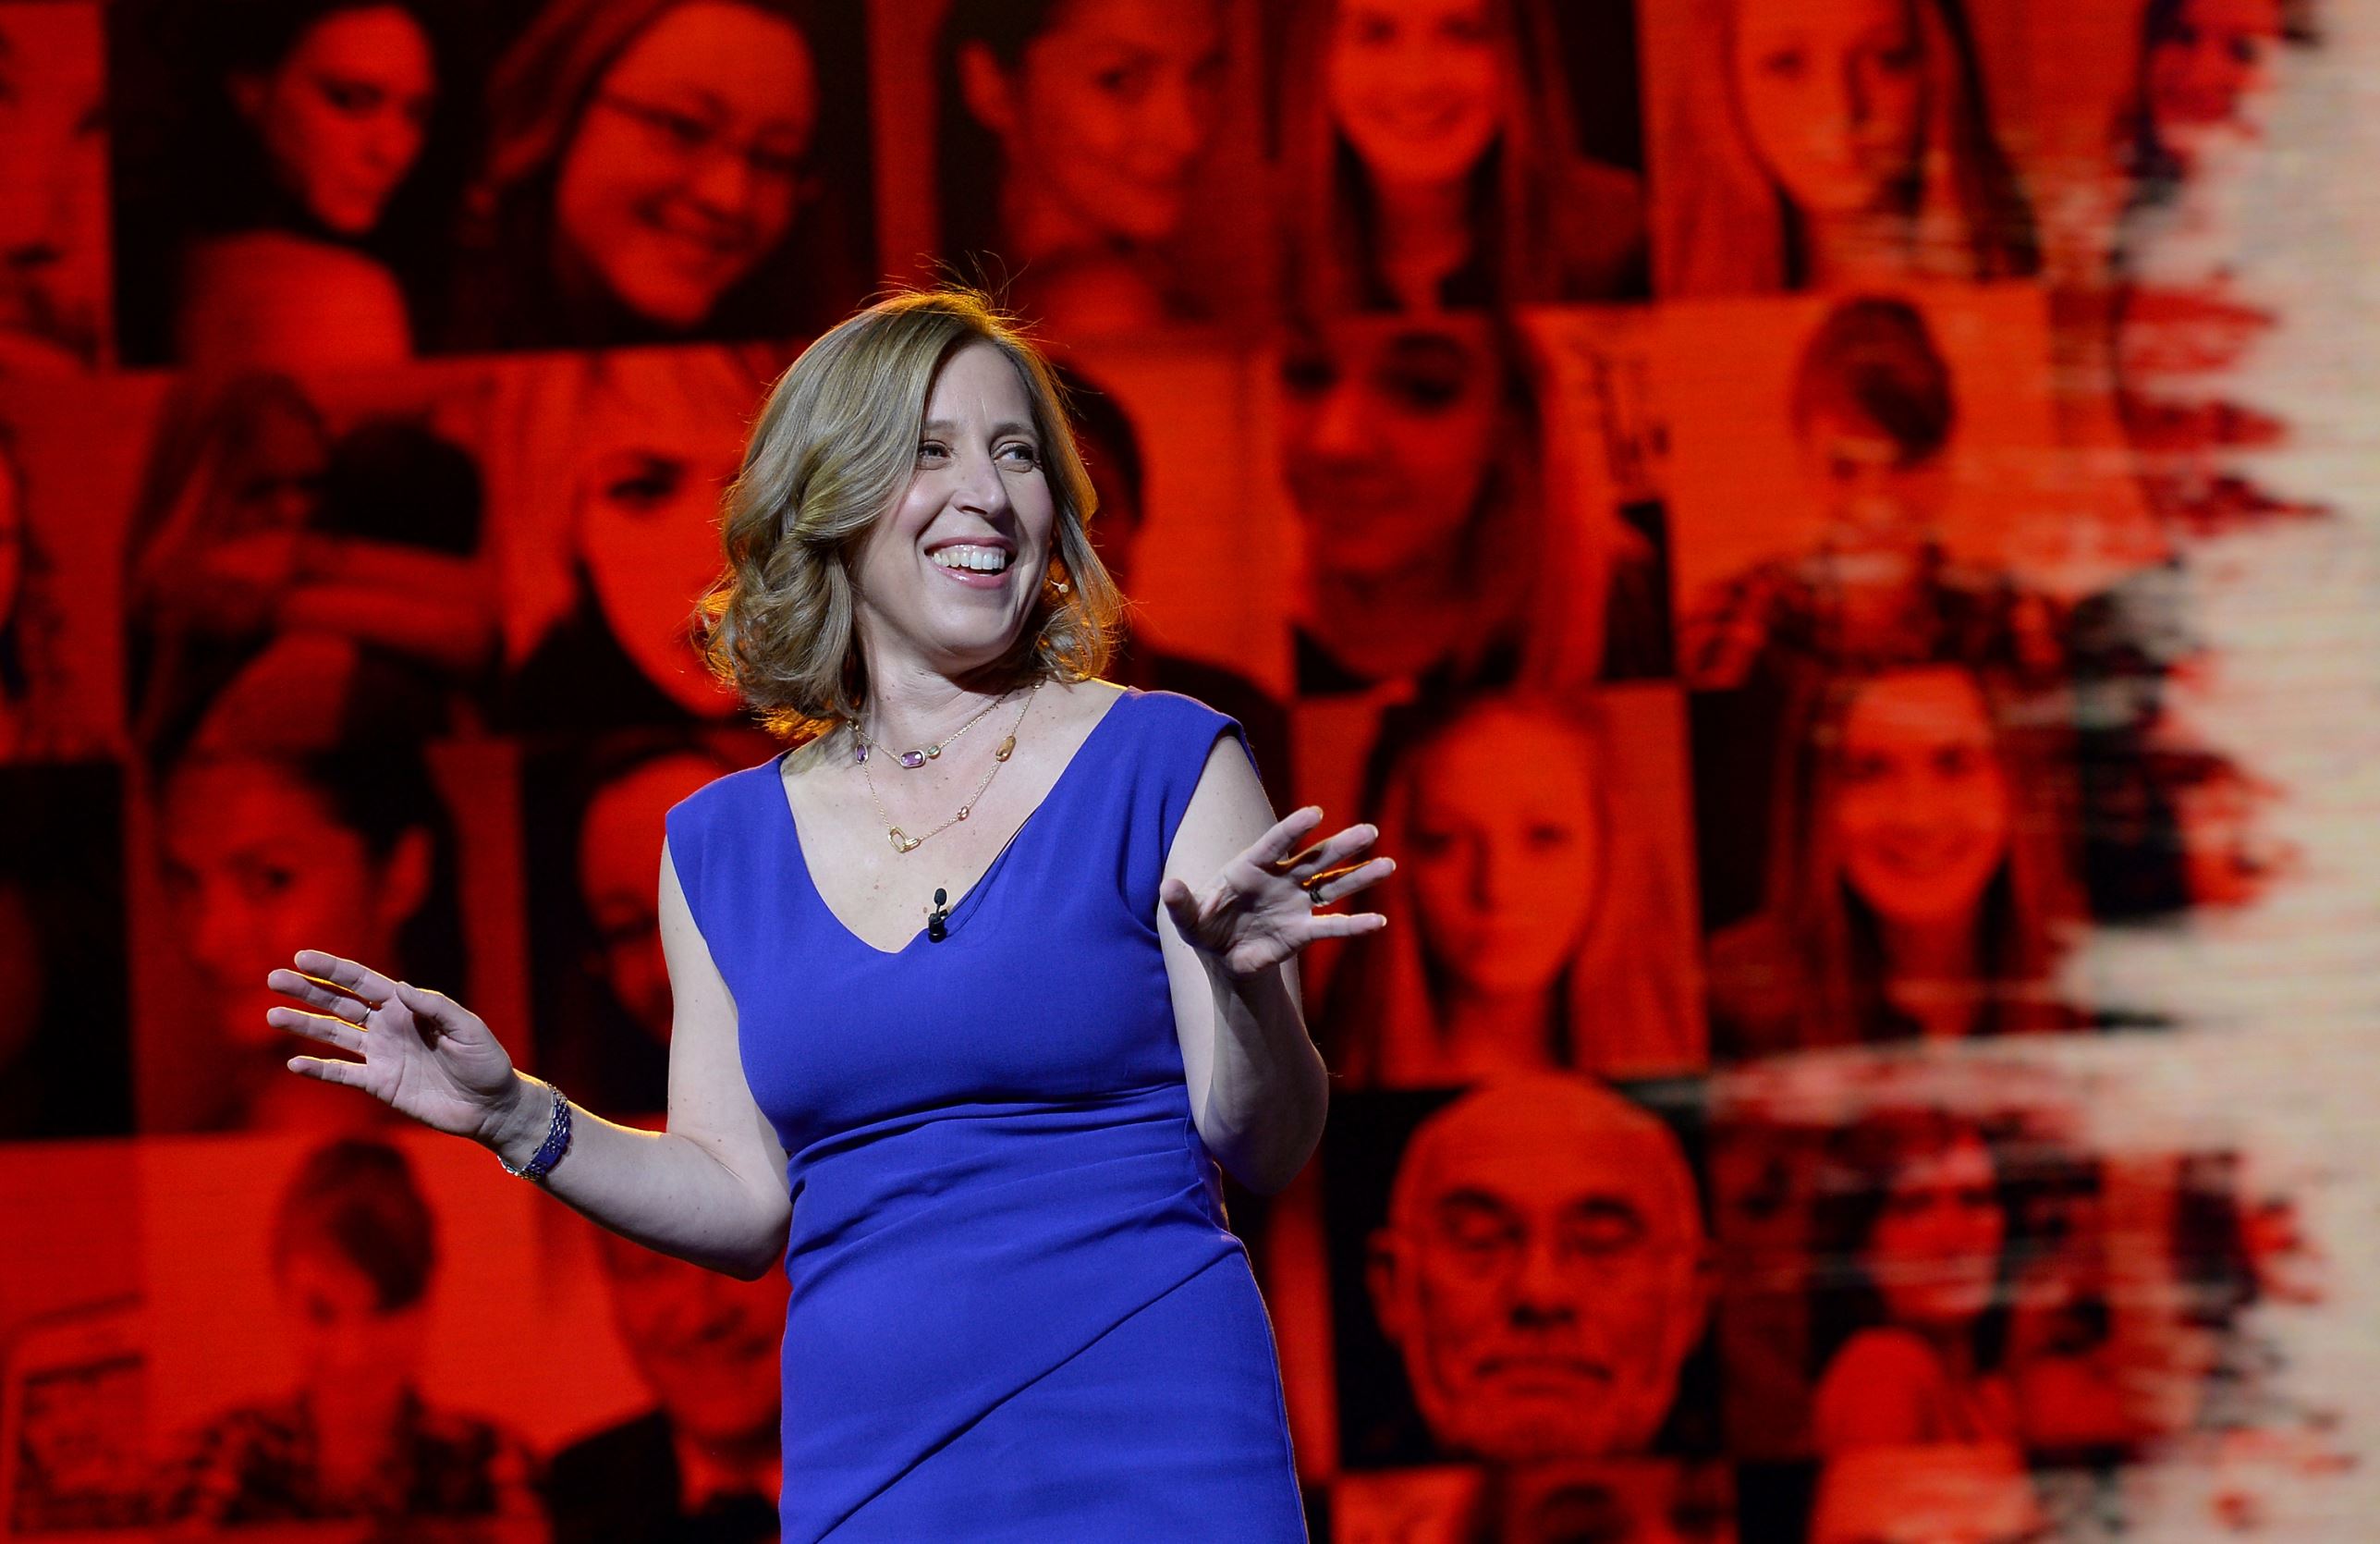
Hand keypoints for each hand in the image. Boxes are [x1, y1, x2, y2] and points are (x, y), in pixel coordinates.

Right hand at [265, 949, 525, 1144]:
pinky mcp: (379, 1084)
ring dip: (303, 1025)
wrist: (490, 1106)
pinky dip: (318, 1069)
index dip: (333, 969)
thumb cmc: (485, 1061)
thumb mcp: (468, 1029)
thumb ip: (435, 1007)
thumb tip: (402, 988)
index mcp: (407, 1006)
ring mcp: (380, 1055)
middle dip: (308, 990)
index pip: (363, 982)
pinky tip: (294, 1063)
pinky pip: (342, 1074)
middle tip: (274, 978)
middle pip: (339, 1004)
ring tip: (272, 1015)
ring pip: (333, 1035)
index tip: (302, 957)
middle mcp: (388, 1026)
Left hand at [1160, 806, 1392, 978]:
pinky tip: (1378, 922)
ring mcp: (1295, 903)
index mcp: (1251, 867)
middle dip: (1341, 845)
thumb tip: (1169, 886)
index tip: (1316, 814)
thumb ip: (1180, 902)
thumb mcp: (1186, 919)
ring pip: (1332, 885)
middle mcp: (1280, 879)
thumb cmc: (1203, 927)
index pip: (1275, 844)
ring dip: (1359, 876)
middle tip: (1370, 830)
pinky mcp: (1302, 931)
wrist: (1221, 957)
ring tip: (1387, 864)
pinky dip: (1354, 925)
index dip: (1294, 829)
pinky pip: (1331, 926)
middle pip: (1315, 858)